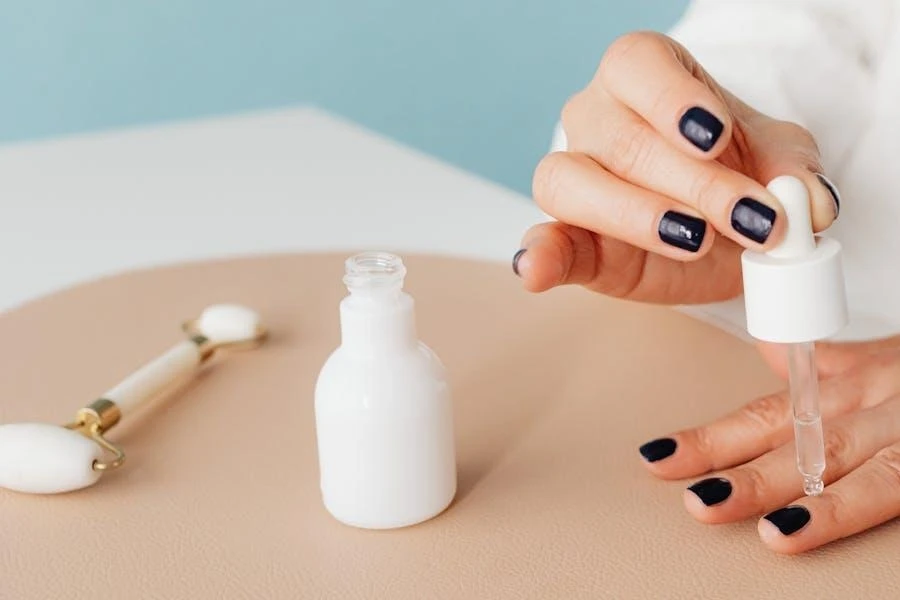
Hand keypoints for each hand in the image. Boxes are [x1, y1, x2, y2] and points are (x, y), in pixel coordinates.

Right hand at [515, 31, 840, 303]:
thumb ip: (795, 173)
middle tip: (752, 217)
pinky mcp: (568, 238)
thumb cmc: (738, 175)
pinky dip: (539, 255)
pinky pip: (543, 240)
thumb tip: (810, 203)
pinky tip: (534, 268)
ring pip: (569, 181)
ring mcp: (572, 176)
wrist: (723, 230)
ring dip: (633, 214)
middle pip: (620, 137)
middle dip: (692, 181)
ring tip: (692, 239)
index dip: (670, 98)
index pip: (637, 66)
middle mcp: (596, 118)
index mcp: (645, 76)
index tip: (712, 136)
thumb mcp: (779, 162)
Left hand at [639, 336, 899, 553]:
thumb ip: (823, 365)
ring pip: (862, 471)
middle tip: (696, 499)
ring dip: (810, 502)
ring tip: (760, 527)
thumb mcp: (876, 359)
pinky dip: (860, 509)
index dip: (711, 439)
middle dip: (746, 475)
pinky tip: (811, 533)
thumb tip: (770, 354)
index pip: (765, 416)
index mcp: (845, 386)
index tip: (658, 458)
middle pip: (801, 445)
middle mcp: (876, 406)